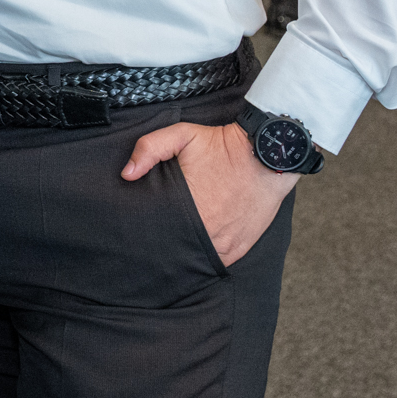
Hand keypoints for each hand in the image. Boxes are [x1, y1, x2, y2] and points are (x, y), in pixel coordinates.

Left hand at [120, 121, 296, 268]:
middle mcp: (206, 231)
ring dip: (185, 252)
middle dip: (164, 242)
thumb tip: (127, 174)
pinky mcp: (239, 249)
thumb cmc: (224, 146)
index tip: (140, 227)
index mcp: (187, 208)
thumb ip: (149, 148)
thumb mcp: (182, 135)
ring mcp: (225, 244)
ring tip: (174, 242)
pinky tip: (196, 248)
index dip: (147, 229)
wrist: (269, 155)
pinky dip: (206, 257)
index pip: (157, 230)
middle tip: (154, 237)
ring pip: (194, 258)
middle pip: (174, 247)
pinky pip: (216, 262)